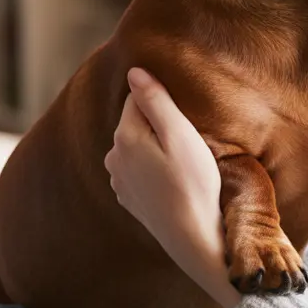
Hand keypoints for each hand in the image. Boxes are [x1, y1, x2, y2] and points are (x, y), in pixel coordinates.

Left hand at [104, 68, 240, 307]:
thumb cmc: (194, 183)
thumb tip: (134, 71)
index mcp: (125, 137)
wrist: (193, 236)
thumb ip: (156, 101)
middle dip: (159, 125)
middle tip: (189, 143)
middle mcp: (113, 157)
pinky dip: (153, 168)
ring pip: (137, 146)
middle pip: (136, 122)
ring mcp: (118, 180)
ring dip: (156, 147)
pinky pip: (139, 169)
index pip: (139, 98)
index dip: (165, 104)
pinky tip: (173, 181)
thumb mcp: (181, 135)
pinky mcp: (128, 197)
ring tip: (183, 163)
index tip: (185, 120)